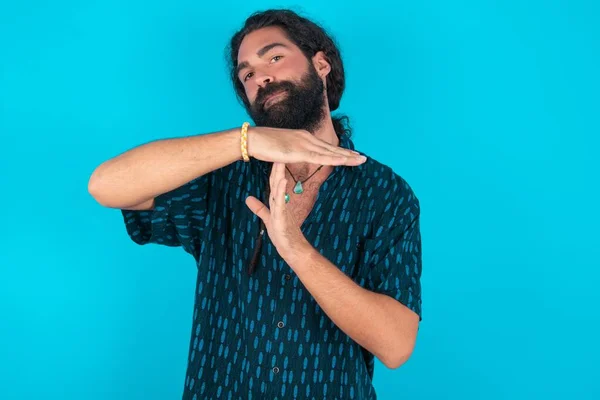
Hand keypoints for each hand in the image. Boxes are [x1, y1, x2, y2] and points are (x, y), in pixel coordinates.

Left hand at [245, 162, 308, 258]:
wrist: (294, 251)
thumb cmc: (283, 236)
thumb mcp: (268, 219)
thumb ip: (259, 208)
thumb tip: (248, 198)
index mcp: (277, 203)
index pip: (273, 183)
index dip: (272, 170)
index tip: (272, 156)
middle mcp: (281, 204)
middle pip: (277, 183)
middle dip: (277, 167)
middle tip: (278, 150)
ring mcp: (283, 210)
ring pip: (279, 190)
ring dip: (279, 175)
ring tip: (279, 161)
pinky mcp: (282, 218)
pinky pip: (281, 203)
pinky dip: (280, 192)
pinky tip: (281, 181)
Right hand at [246, 126, 366, 165]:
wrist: (252, 139)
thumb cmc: (263, 144)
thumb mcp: (281, 149)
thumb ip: (291, 152)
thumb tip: (294, 155)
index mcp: (303, 138)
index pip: (325, 146)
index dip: (339, 151)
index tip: (351, 155)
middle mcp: (307, 139)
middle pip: (331, 148)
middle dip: (348, 154)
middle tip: (362, 158)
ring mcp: (304, 144)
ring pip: (330, 153)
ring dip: (346, 157)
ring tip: (360, 160)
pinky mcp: (299, 152)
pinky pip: (320, 157)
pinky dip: (334, 159)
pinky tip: (344, 161)